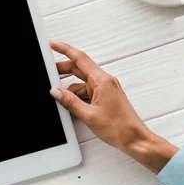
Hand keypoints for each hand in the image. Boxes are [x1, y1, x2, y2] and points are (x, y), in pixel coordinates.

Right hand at [49, 41, 177, 173]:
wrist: (135, 139)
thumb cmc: (120, 128)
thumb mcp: (88, 115)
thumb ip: (69, 102)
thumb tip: (56, 91)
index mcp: (102, 81)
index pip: (80, 58)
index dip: (64, 49)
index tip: (53, 44)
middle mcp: (105, 82)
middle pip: (78, 69)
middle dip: (62, 70)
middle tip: (48, 72)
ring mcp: (105, 89)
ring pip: (81, 83)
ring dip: (69, 89)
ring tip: (59, 98)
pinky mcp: (105, 97)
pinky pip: (86, 92)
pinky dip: (77, 97)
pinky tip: (70, 106)